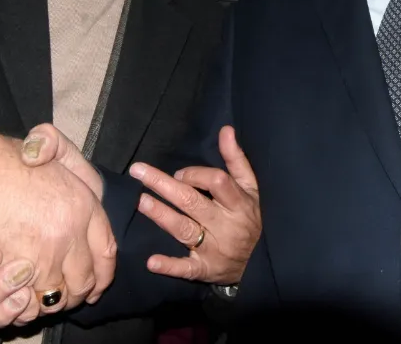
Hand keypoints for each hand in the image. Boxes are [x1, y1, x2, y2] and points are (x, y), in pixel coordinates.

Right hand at [0, 131, 115, 326]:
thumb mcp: (42, 141)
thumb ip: (54, 145)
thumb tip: (44, 157)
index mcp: (82, 208)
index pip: (107, 253)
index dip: (102, 272)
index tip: (96, 283)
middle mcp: (66, 240)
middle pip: (81, 285)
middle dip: (71, 294)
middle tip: (57, 290)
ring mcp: (36, 265)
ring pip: (49, 304)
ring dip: (38, 304)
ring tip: (25, 290)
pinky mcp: (6, 283)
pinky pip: (14, 312)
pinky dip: (9, 310)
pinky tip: (6, 296)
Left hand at [130, 126, 259, 284]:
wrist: (261, 263)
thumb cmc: (250, 217)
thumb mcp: (250, 188)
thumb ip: (236, 159)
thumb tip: (226, 130)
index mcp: (238, 203)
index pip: (216, 182)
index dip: (195, 174)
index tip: (178, 173)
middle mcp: (226, 226)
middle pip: (192, 202)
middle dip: (164, 185)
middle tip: (138, 172)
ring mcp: (214, 249)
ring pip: (185, 230)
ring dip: (162, 216)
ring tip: (141, 202)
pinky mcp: (204, 270)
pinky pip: (186, 269)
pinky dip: (169, 266)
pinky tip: (151, 262)